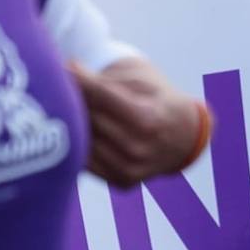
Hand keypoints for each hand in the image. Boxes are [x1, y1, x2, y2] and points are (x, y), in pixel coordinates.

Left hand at [68, 57, 211, 187]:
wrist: (186, 137)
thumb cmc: (158, 99)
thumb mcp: (141, 80)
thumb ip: (104, 78)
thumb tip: (66, 71)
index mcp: (147, 117)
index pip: (100, 95)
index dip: (78, 78)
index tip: (64, 67)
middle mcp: (138, 147)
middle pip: (89, 117)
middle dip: (75, 98)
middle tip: (66, 85)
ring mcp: (130, 168)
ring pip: (83, 141)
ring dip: (73, 123)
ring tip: (74, 108)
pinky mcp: (123, 182)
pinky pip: (86, 162)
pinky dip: (81, 145)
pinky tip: (84, 131)